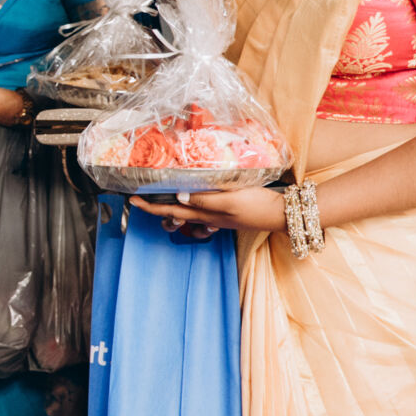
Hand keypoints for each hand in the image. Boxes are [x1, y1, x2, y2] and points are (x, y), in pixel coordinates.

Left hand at [130, 187, 286, 236]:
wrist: (282, 214)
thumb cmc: (257, 205)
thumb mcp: (229, 199)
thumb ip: (203, 199)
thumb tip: (177, 198)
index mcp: (204, 215)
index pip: (169, 212)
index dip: (149, 207)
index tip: (132, 199)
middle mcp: (207, 218)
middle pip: (174, 215)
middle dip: (156, 208)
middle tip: (142, 197)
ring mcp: (217, 218)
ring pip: (188, 216)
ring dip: (173, 210)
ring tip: (163, 198)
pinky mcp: (227, 215)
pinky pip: (203, 213)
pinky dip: (193, 206)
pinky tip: (195, 198)